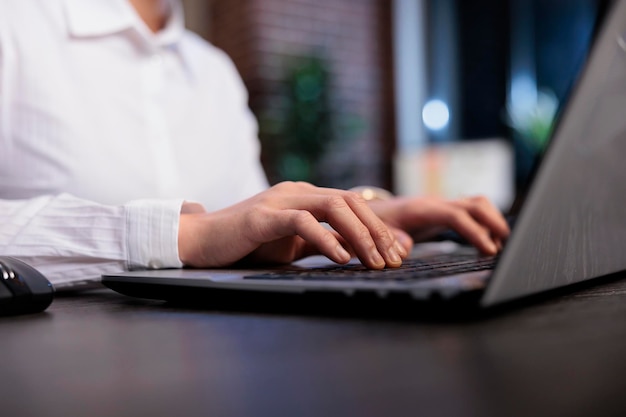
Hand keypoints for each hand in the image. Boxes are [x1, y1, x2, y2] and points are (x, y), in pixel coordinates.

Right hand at [178, 182, 409, 268]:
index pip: (353, 205)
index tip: (396, 254)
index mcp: (306, 196)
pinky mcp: (262, 217)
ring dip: (360, 234)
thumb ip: (323, 241)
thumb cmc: (247, 243)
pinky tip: (342, 258)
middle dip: (377, 231)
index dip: (378, 228)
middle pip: (350, 201)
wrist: (201, 240)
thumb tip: (356, 251)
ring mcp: (280, 200)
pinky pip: (302, 222)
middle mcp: (297, 192)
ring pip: (333, 206)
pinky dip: (326, 238)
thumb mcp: (293, 243)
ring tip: (375, 261)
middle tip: (393, 260)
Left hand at [368, 195, 509, 254]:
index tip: (489, 250)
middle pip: (474, 203)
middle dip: (494, 222)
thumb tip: (405, 249)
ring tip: (501, 245)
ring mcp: (442, 206)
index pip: (455, 215)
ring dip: (493, 221)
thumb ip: (389, 239)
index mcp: (421, 209)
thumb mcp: (374, 232)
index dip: (475, 231)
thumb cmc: (372, 222)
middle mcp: (435, 204)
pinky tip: (489, 243)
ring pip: (477, 204)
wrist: (367, 210)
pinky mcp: (444, 212)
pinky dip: (485, 224)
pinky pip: (472, 212)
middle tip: (507, 245)